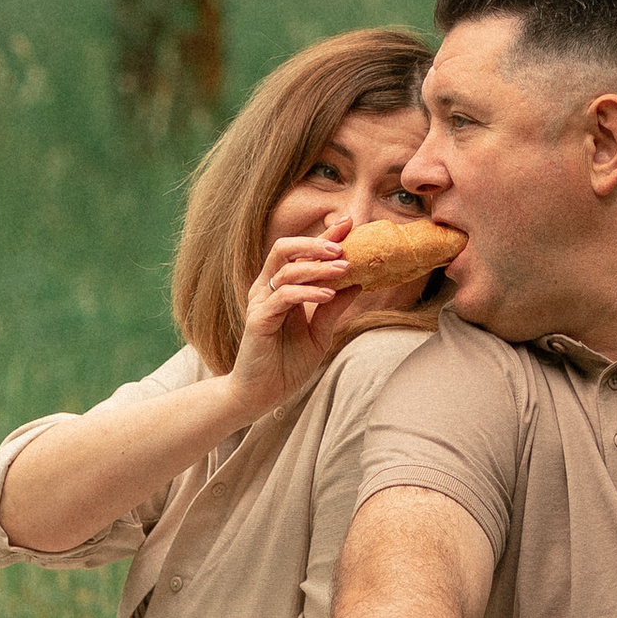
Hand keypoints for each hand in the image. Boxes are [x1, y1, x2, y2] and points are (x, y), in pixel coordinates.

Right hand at [223, 218, 360, 417]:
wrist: (263, 394)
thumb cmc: (287, 364)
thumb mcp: (319, 333)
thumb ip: (333, 308)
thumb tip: (358, 282)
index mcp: (280, 287)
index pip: (301, 254)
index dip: (324, 237)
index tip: (348, 223)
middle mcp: (267, 289)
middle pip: (284, 249)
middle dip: (315, 243)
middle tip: (343, 246)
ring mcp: (260, 303)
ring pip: (286, 270)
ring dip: (318, 267)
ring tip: (345, 269)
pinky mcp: (258, 320)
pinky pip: (283, 297)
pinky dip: (308, 292)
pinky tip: (328, 294)